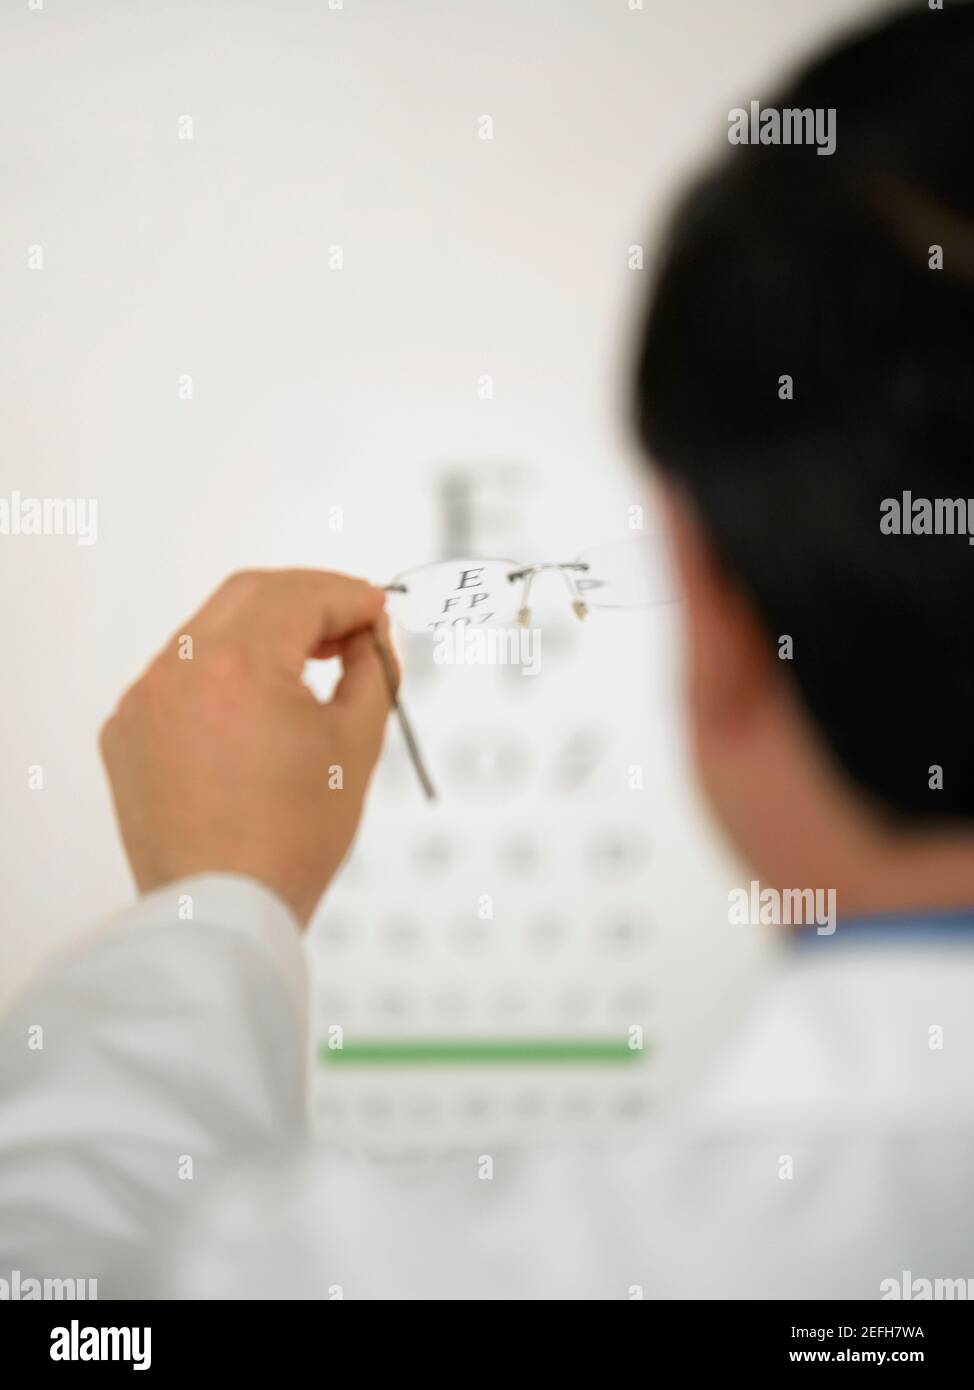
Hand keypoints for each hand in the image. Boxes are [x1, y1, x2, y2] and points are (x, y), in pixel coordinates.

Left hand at [99, 569, 393, 925]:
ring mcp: (143, 701)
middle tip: (349, 627)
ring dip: (262, 634)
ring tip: (307, 667)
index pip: (302, 596)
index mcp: (236, 667)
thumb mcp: (356, 743)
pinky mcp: (125, 733)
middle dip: (306, 600)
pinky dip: (220, 673)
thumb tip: (367, 632)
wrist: (223, 913)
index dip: (350, 596)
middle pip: (250, 594)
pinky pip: (178, 676)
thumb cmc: (292, 840)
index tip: (378, 610)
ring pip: (209, 630)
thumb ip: (370, 669)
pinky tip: (256, 707)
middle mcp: (176, 671)